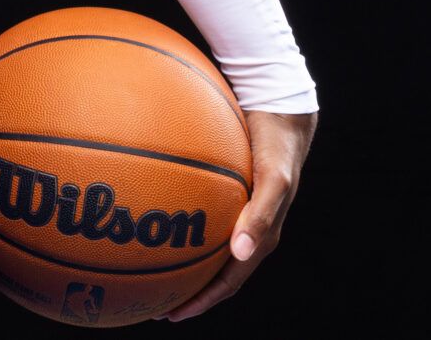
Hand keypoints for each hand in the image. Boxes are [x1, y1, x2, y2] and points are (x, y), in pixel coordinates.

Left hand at [160, 108, 317, 321]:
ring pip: (206, 250)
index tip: (170, 313)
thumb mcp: (274, 182)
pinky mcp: (227, 197)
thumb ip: (260, 216)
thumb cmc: (278, 151)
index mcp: (259, 239)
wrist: (281, 116)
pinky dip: (181, 229)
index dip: (202, 301)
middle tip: (152, 302)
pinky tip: (155, 221)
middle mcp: (246, 233)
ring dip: (181, 265)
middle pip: (214, 274)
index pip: (228, 282)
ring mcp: (236, 216)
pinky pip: (201, 220)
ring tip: (148, 272)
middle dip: (186, 292)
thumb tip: (240, 253)